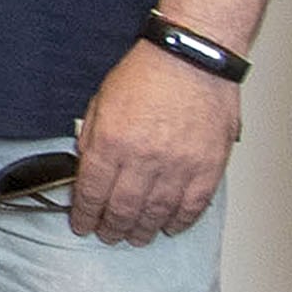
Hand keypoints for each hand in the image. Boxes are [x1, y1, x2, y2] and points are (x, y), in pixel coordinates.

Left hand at [65, 40, 242, 244]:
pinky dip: (180, 221)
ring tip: (137, 236)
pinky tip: (170, 226)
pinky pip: (193, 206)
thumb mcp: (101, 101)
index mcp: (111, 143)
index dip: (85, 215)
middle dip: (112, 228)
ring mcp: (178, 165)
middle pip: (123, 210)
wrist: (193, 55)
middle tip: (109, 235)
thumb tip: (86, 167)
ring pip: (157, 214)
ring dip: (144, 231)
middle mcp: (144, 158)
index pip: (92, 193)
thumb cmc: (149, 72)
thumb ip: (92, 137)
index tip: (83, 225)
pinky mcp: (208, 166)